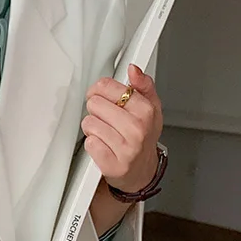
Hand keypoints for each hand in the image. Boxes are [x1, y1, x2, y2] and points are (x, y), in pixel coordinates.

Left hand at [81, 63, 163, 193]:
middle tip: (105, 118)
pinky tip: (103, 145)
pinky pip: (89, 144)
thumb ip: (143, 85)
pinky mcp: (112, 164)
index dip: (99, 90)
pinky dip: (92, 144)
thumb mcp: (151, 107)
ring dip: (92, 128)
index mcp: (145, 111)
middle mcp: (137, 129)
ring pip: (89, 123)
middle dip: (96, 110)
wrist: (142, 171)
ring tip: (105, 132)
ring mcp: (125, 148)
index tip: (101, 95)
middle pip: (95, 104)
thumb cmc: (144, 137)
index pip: (107, 87)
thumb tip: (134, 70)